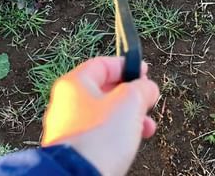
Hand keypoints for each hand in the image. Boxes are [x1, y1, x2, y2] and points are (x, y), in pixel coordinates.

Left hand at [41, 57, 159, 175]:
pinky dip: (117, 135)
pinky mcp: (73, 149)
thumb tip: (148, 88)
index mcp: (74, 84)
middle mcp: (65, 103)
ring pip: (104, 115)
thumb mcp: (130, 102)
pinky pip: (98, 134)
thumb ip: (142, 88)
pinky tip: (131, 144)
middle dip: (132, 97)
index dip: (127, 66)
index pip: (103, 64)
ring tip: (146, 129)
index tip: (145, 73)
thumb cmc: (100, 135)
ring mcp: (67, 128)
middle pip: (104, 91)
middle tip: (148, 103)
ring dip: (129, 118)